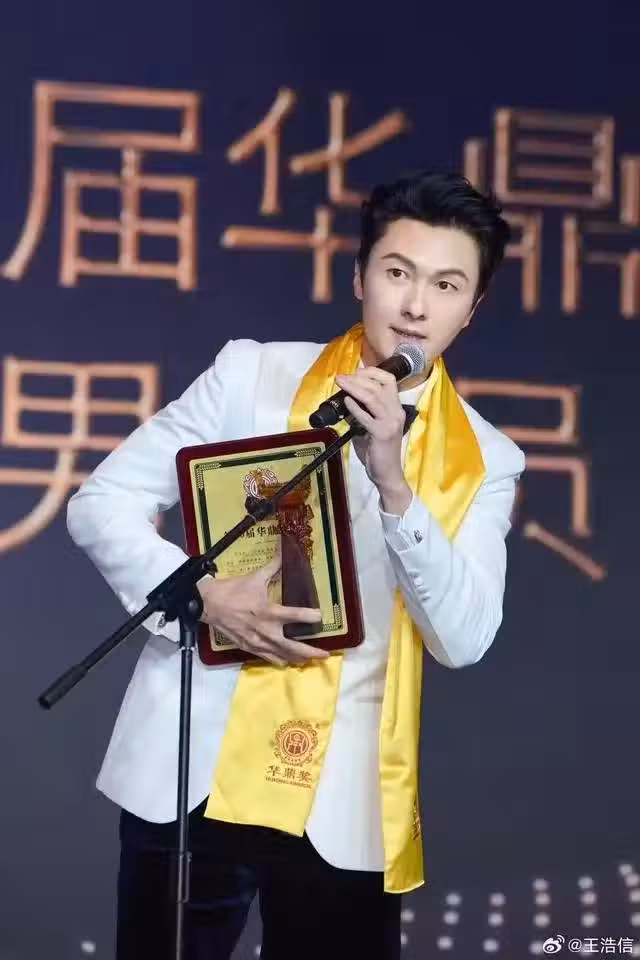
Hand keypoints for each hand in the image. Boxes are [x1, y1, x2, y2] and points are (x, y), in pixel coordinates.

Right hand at [196, 549, 327, 666]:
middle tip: (325, 655)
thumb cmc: (233, 590)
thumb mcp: (254, 577)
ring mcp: (257, 642)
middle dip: (310, 652)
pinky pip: (267, 658)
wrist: (208, 604)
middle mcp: (265, 631)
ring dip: (297, 659)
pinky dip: (279, 660)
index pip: (295, 616)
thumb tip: (284, 551)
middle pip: (293, 647)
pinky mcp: (248, 648)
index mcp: (268, 611)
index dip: (310, 616)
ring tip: (309, 660)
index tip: (320, 616)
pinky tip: (286, 661)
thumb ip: (273, 567)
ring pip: (282, 656)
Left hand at [335, 367, 411, 514]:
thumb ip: (363, 414)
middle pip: (379, 386)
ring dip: (355, 388)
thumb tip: (347, 401)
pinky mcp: (382, 434)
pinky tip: (346, 401)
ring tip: (341, 383)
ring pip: (373, 397)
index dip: (372, 372)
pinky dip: (355, 407)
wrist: (387, 475)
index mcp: (396, 409)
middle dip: (358, 378)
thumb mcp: (371, 428)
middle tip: (341, 377)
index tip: (356, 372)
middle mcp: (396, 413)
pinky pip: (367, 417)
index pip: (390, 381)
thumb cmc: (378, 453)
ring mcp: (390, 423)